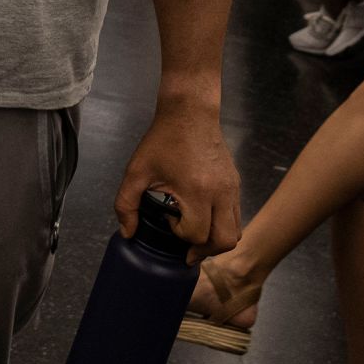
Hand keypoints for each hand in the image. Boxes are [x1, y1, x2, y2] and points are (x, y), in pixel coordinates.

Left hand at [114, 98, 239, 258]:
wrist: (190, 112)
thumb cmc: (162, 140)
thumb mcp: (136, 172)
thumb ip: (126, 204)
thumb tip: (127, 233)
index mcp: (197, 191)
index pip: (197, 234)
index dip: (181, 234)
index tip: (168, 218)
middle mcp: (221, 193)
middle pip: (225, 241)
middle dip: (205, 250)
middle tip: (187, 250)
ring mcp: (232, 189)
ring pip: (237, 231)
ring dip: (217, 241)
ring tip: (197, 237)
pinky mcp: (236, 183)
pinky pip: (237, 216)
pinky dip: (223, 225)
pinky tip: (204, 218)